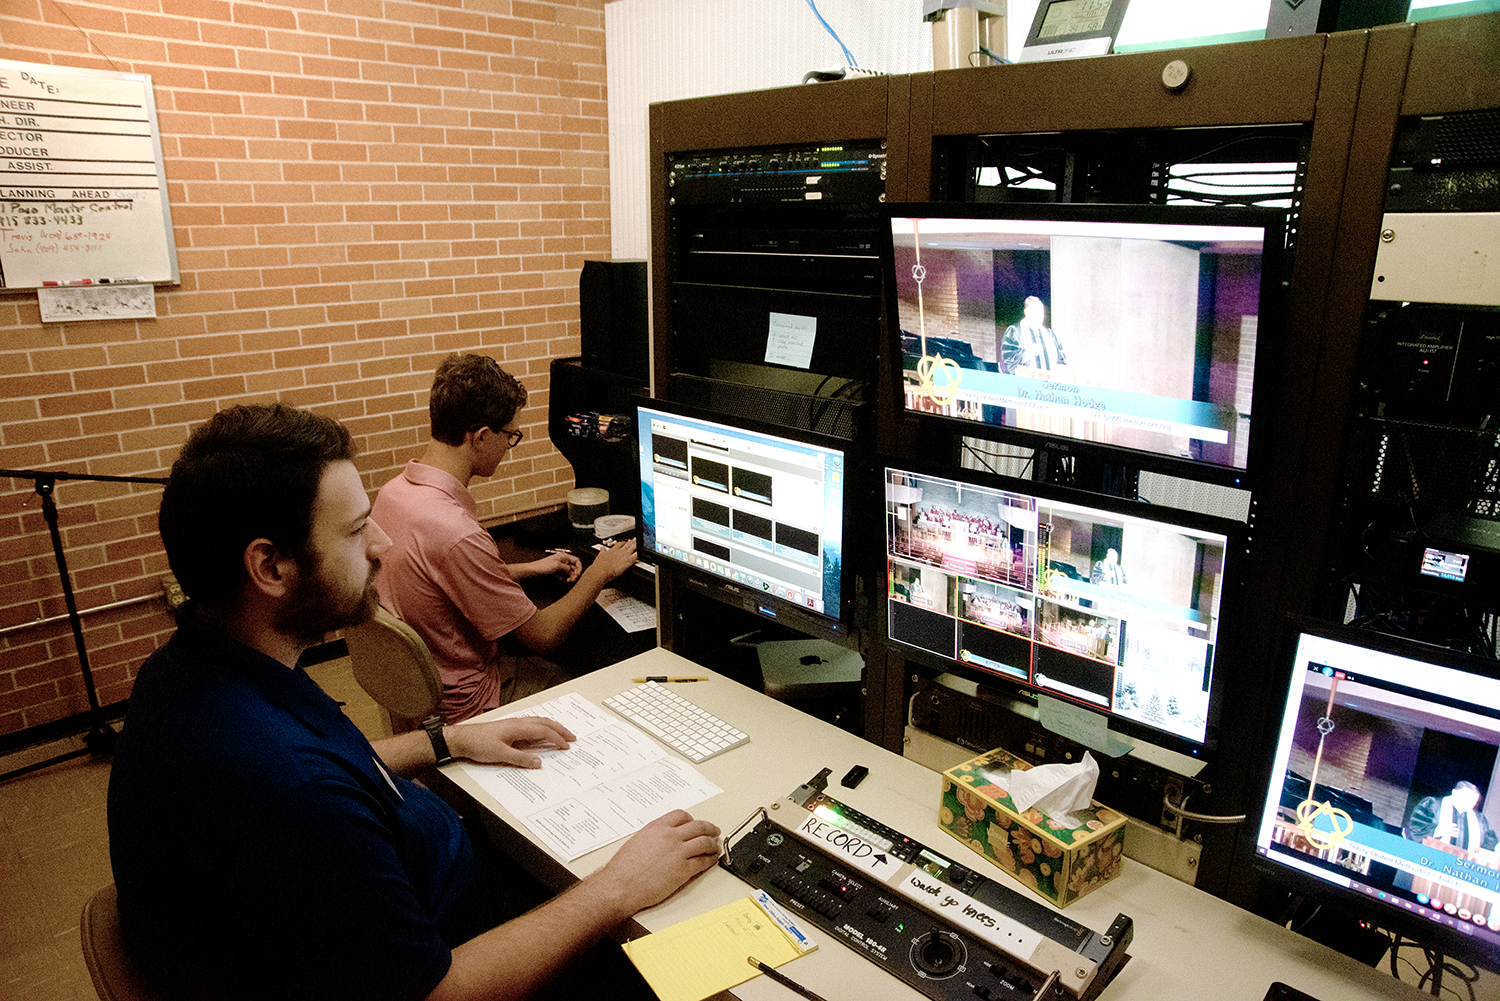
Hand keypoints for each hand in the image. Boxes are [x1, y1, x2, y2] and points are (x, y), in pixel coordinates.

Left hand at [446, 716, 576, 767]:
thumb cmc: (478, 745)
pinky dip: (542, 728)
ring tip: (562, 733)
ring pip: (538, 721)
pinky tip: (542, 733)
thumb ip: (520, 759)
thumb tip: (538, 762)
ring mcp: (513, 724)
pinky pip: (531, 724)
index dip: (556, 739)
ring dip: (552, 727)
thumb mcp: (500, 755)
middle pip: (544, 723)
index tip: (567, 746)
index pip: (543, 731)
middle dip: (560, 729)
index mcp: (518, 727)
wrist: (461, 739)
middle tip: (572, 737)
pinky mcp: (509, 727)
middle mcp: (518, 723)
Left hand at [522, 552, 582, 582]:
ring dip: (570, 577)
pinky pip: (565, 575)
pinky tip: (562, 580)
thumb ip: (568, 568)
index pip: (577, 561)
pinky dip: (565, 578)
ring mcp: (560, 567)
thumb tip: (573, 572)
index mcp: (564, 556)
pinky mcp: (557, 572)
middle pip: (574, 567)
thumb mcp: (558, 566)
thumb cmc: (542, 567)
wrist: (533, 572)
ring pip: (570, 572)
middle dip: (575, 574)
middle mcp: (563, 561)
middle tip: (573, 580)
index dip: (579, 568)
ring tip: (567, 581)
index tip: (578, 574)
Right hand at [586, 538, 638, 582]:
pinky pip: (636, 555)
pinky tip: (642, 551)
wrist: (601, 571)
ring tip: (641, 542)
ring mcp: (624, 555)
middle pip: (628, 544)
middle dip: (632, 541)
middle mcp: (619, 551)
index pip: (620, 544)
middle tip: (636, 539)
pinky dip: (640, 553)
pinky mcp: (628, 561)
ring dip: (637, 544)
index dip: (624, 542)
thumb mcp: (599, 556)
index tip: (626, 542)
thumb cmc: (599, 566)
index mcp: (612, 550)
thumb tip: (602, 549)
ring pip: (633, 547)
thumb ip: (602, 552)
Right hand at [595, 809, 720, 916]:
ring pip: (704, 842)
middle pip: (698, 826)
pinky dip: (710, 860)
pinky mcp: (683, 869)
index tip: (695, 824)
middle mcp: (669, 836)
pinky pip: (703, 862)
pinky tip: (711, 860)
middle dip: (709, 828)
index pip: (681, 815)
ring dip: (713, 844)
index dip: (692, 820)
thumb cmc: (623, 868)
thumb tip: (662, 839)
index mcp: (657, 827)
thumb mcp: (637, 841)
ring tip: (716, 847)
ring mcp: (678, 852)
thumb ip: (653, 836)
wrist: (620, 886)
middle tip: (714, 831)